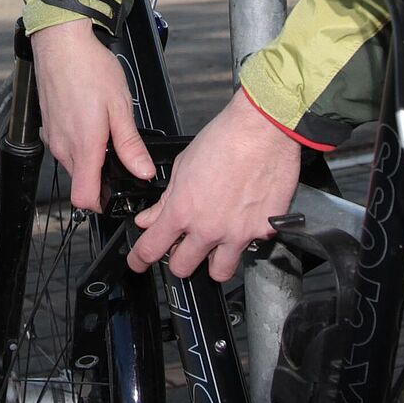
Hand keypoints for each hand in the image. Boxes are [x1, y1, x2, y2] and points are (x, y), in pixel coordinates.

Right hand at [30, 20, 153, 212]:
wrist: (61, 43)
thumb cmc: (89, 68)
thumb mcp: (121, 107)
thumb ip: (131, 145)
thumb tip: (143, 172)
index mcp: (84, 146)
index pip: (85, 199)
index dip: (102, 205)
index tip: (117, 194)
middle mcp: (64, 147)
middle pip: (82, 183)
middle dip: (102, 177)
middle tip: (121, 155)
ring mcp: (54, 138)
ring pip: (74, 165)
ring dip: (91, 159)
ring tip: (108, 132)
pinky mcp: (50, 127)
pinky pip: (66, 147)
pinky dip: (80, 144)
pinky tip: (92, 120)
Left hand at [128, 94, 300, 281]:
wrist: (263, 130)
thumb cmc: (225, 139)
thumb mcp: (183, 166)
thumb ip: (166, 200)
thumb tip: (150, 218)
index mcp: (183, 211)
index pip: (151, 249)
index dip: (140, 259)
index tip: (138, 262)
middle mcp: (209, 228)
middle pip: (183, 268)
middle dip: (179, 261)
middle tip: (182, 250)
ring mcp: (238, 234)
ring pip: (220, 272)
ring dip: (213, 262)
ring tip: (215, 245)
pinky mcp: (265, 231)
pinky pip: (252, 247)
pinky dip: (246, 238)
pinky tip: (245, 219)